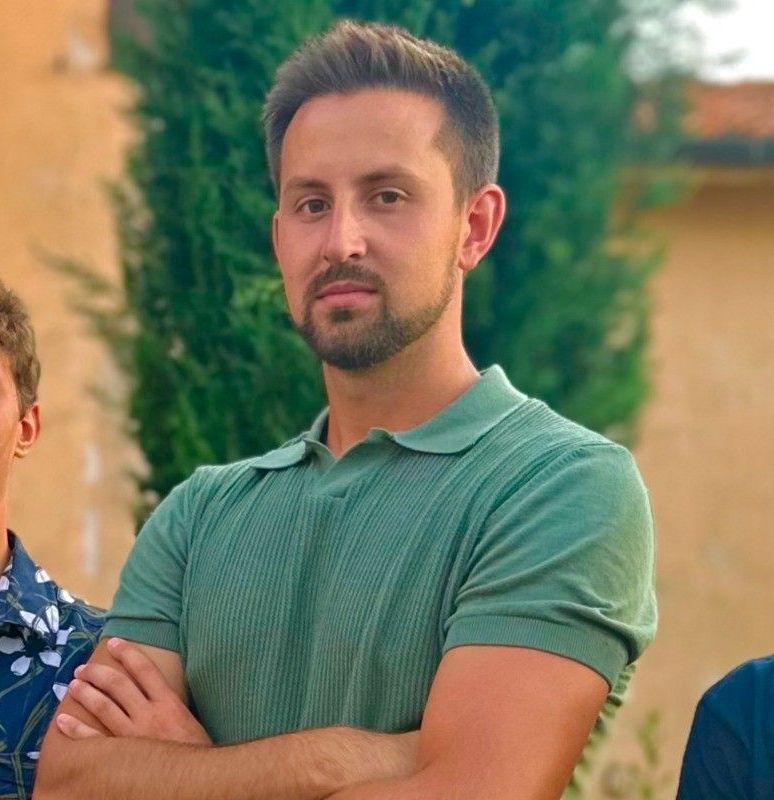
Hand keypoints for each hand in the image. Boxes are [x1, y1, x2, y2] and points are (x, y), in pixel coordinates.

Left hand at [56, 637, 211, 745]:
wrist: (197, 777)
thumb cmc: (196, 749)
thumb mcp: (189, 718)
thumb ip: (172, 703)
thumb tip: (158, 689)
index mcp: (168, 702)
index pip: (145, 669)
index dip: (128, 653)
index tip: (115, 643)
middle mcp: (149, 714)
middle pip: (119, 685)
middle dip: (99, 673)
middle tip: (84, 668)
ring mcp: (133, 735)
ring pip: (104, 707)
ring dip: (86, 693)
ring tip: (73, 684)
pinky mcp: (122, 755)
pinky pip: (93, 741)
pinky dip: (76, 730)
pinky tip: (63, 720)